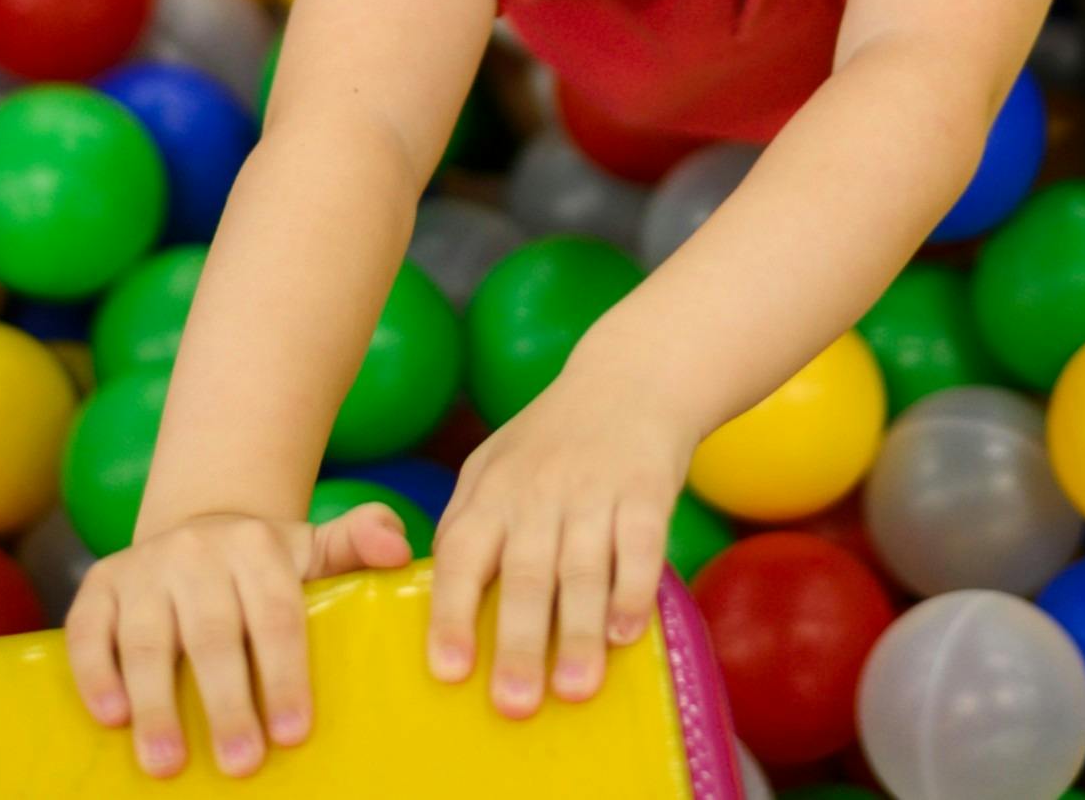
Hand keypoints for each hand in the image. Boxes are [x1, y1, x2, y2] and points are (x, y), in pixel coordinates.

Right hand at [65, 502, 412, 780]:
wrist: (196, 531)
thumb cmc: (265, 568)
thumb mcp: (313, 551)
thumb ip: (357, 544)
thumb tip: (399, 548)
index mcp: (258, 546)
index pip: (276, 614)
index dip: (286, 674)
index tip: (295, 733)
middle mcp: (198, 552)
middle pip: (213, 632)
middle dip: (227, 701)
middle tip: (242, 765)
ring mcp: (145, 568)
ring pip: (148, 637)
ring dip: (156, 704)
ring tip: (169, 764)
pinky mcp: (98, 584)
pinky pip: (89, 630)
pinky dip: (97, 673)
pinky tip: (111, 717)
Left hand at [425, 361, 695, 716]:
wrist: (630, 378)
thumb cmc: (552, 439)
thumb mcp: (494, 466)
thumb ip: (467, 526)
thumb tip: (438, 602)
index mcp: (492, 490)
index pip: (461, 554)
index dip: (452, 612)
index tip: (448, 672)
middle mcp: (538, 490)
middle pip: (525, 573)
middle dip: (519, 641)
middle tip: (514, 704)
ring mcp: (593, 487)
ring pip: (582, 566)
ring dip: (578, 632)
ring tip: (574, 691)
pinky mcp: (646, 486)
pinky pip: (639, 544)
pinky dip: (633, 590)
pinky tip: (627, 634)